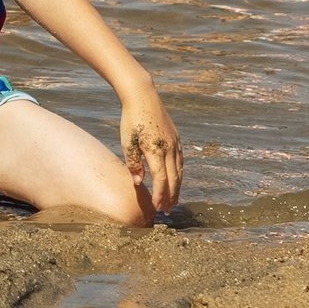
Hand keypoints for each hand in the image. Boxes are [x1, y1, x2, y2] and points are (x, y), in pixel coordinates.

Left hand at [118, 84, 180, 214]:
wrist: (143, 96)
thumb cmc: (131, 119)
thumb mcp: (127, 141)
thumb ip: (133, 163)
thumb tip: (139, 183)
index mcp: (155, 150)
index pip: (161, 179)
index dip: (160, 195)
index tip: (157, 208)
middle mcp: (169, 148)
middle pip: (174, 179)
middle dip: (171, 197)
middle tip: (167, 211)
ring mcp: (175, 143)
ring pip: (180, 171)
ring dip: (177, 188)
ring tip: (173, 200)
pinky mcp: (177, 138)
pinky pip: (181, 161)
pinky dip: (179, 174)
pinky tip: (176, 180)